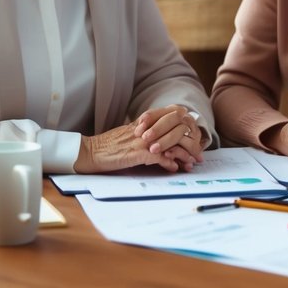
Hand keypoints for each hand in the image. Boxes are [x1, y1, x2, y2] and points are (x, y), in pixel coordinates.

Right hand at [75, 105, 203, 173]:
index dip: (186, 129)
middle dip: (190, 144)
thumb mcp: (128, 133)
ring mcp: (141, 141)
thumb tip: (159, 140)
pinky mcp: (136, 154)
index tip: (194, 139)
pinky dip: (169, 163)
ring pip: (171, 144)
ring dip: (184, 156)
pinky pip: (159, 157)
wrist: (89, 151)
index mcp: (144, 123)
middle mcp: (145, 130)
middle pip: (176, 131)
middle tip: (198, 156)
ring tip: (190, 164)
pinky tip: (174, 168)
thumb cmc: (107, 146)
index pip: (172, 119)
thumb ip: (144, 133)